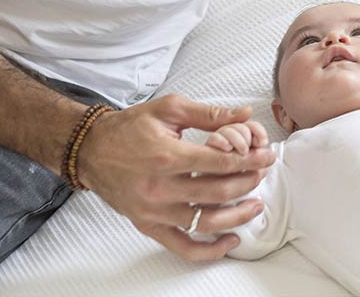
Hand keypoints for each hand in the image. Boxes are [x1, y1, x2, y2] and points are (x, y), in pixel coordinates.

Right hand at [79, 95, 275, 260]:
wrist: (91, 150)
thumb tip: (245, 113)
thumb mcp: (169, 109)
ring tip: (255, 205)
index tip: (267, 157)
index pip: (220, 163)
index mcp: (167, 156)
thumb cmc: (131, 127)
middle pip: (217, 192)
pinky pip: (181, 246)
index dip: (250, 160)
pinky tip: (230, 240)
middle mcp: (160, 188)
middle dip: (248, 183)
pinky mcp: (146, 225)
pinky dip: (208, 250)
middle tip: (263, 174)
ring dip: (237, 216)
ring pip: (205, 222)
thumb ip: (209, 114)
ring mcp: (153, 211)